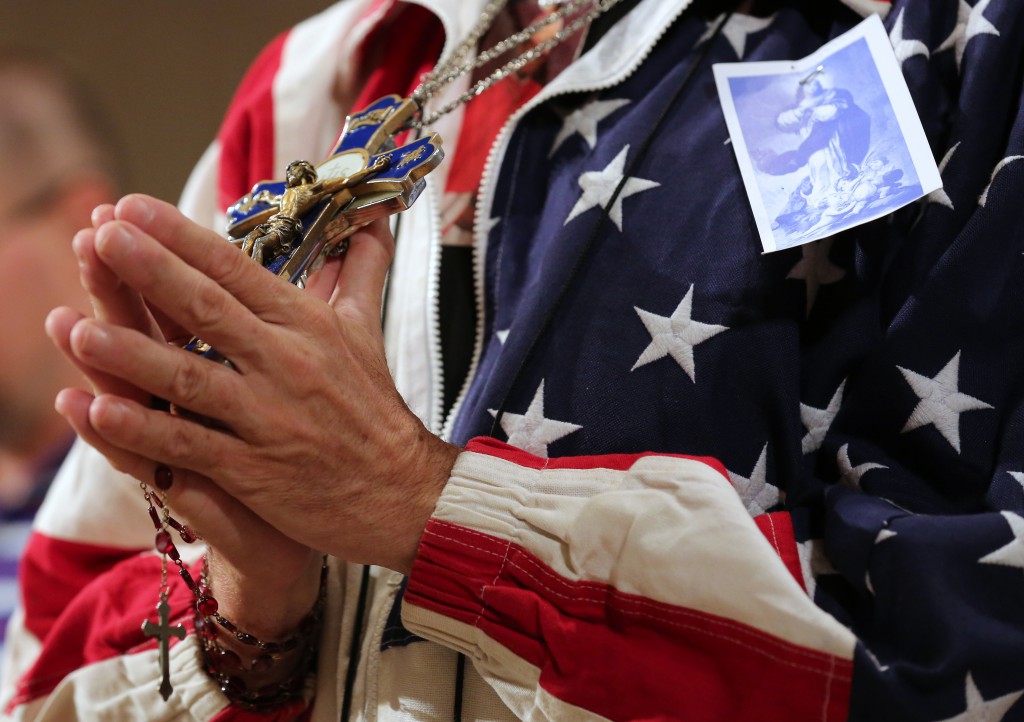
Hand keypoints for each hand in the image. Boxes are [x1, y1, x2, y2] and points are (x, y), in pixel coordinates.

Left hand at [59, 195, 457, 575]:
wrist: (401, 492)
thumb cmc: (374, 409)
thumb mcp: (367, 331)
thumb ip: (362, 270)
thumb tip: (376, 219)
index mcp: (306, 325)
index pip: (237, 271)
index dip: (183, 238)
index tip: (133, 208)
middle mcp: (286, 363)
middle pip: (209, 311)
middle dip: (151, 271)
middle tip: (100, 236)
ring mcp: (268, 418)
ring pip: (190, 378)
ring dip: (131, 352)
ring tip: (76, 326)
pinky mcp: (254, 470)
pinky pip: (190, 446)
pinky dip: (143, 430)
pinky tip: (98, 411)